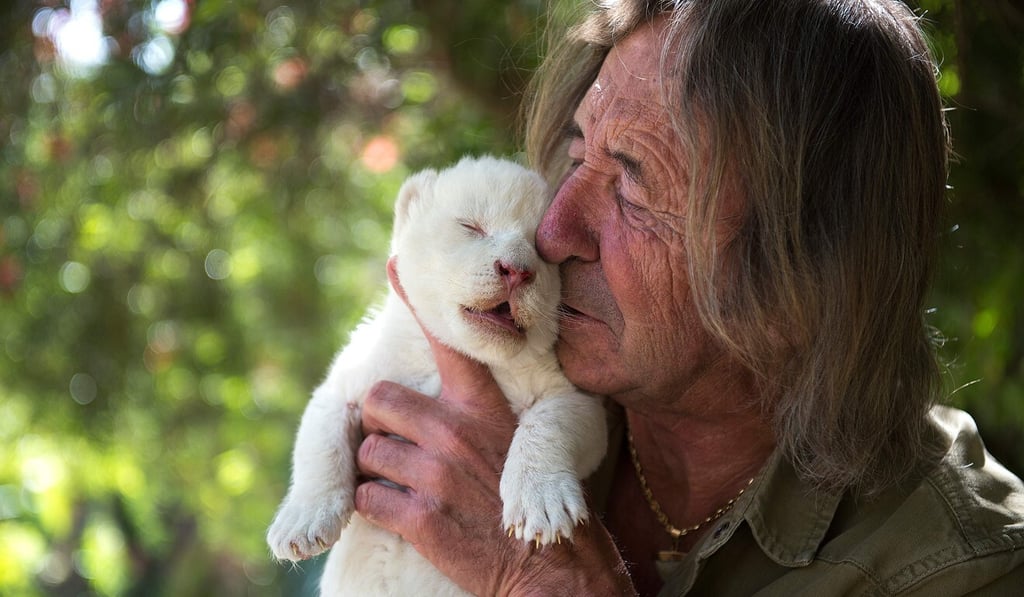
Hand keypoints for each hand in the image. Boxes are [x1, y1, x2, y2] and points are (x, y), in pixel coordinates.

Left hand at [355, 257, 635, 595]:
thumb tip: (458, 402)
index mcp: (484, 409)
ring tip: (402, 483)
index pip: (449, 341)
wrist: (553, 571)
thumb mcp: (526, 443)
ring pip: (367, 451)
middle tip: (393, 439)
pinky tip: (401, 513)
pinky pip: (365, 497)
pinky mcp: (418, 518)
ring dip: (376, 469)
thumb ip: (488, 417)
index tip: (396, 266)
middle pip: (378, 399)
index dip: (417, 302)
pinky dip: (373, 505)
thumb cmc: (540, 505)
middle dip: (377, 421)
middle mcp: (455, 431)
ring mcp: (433, 474)